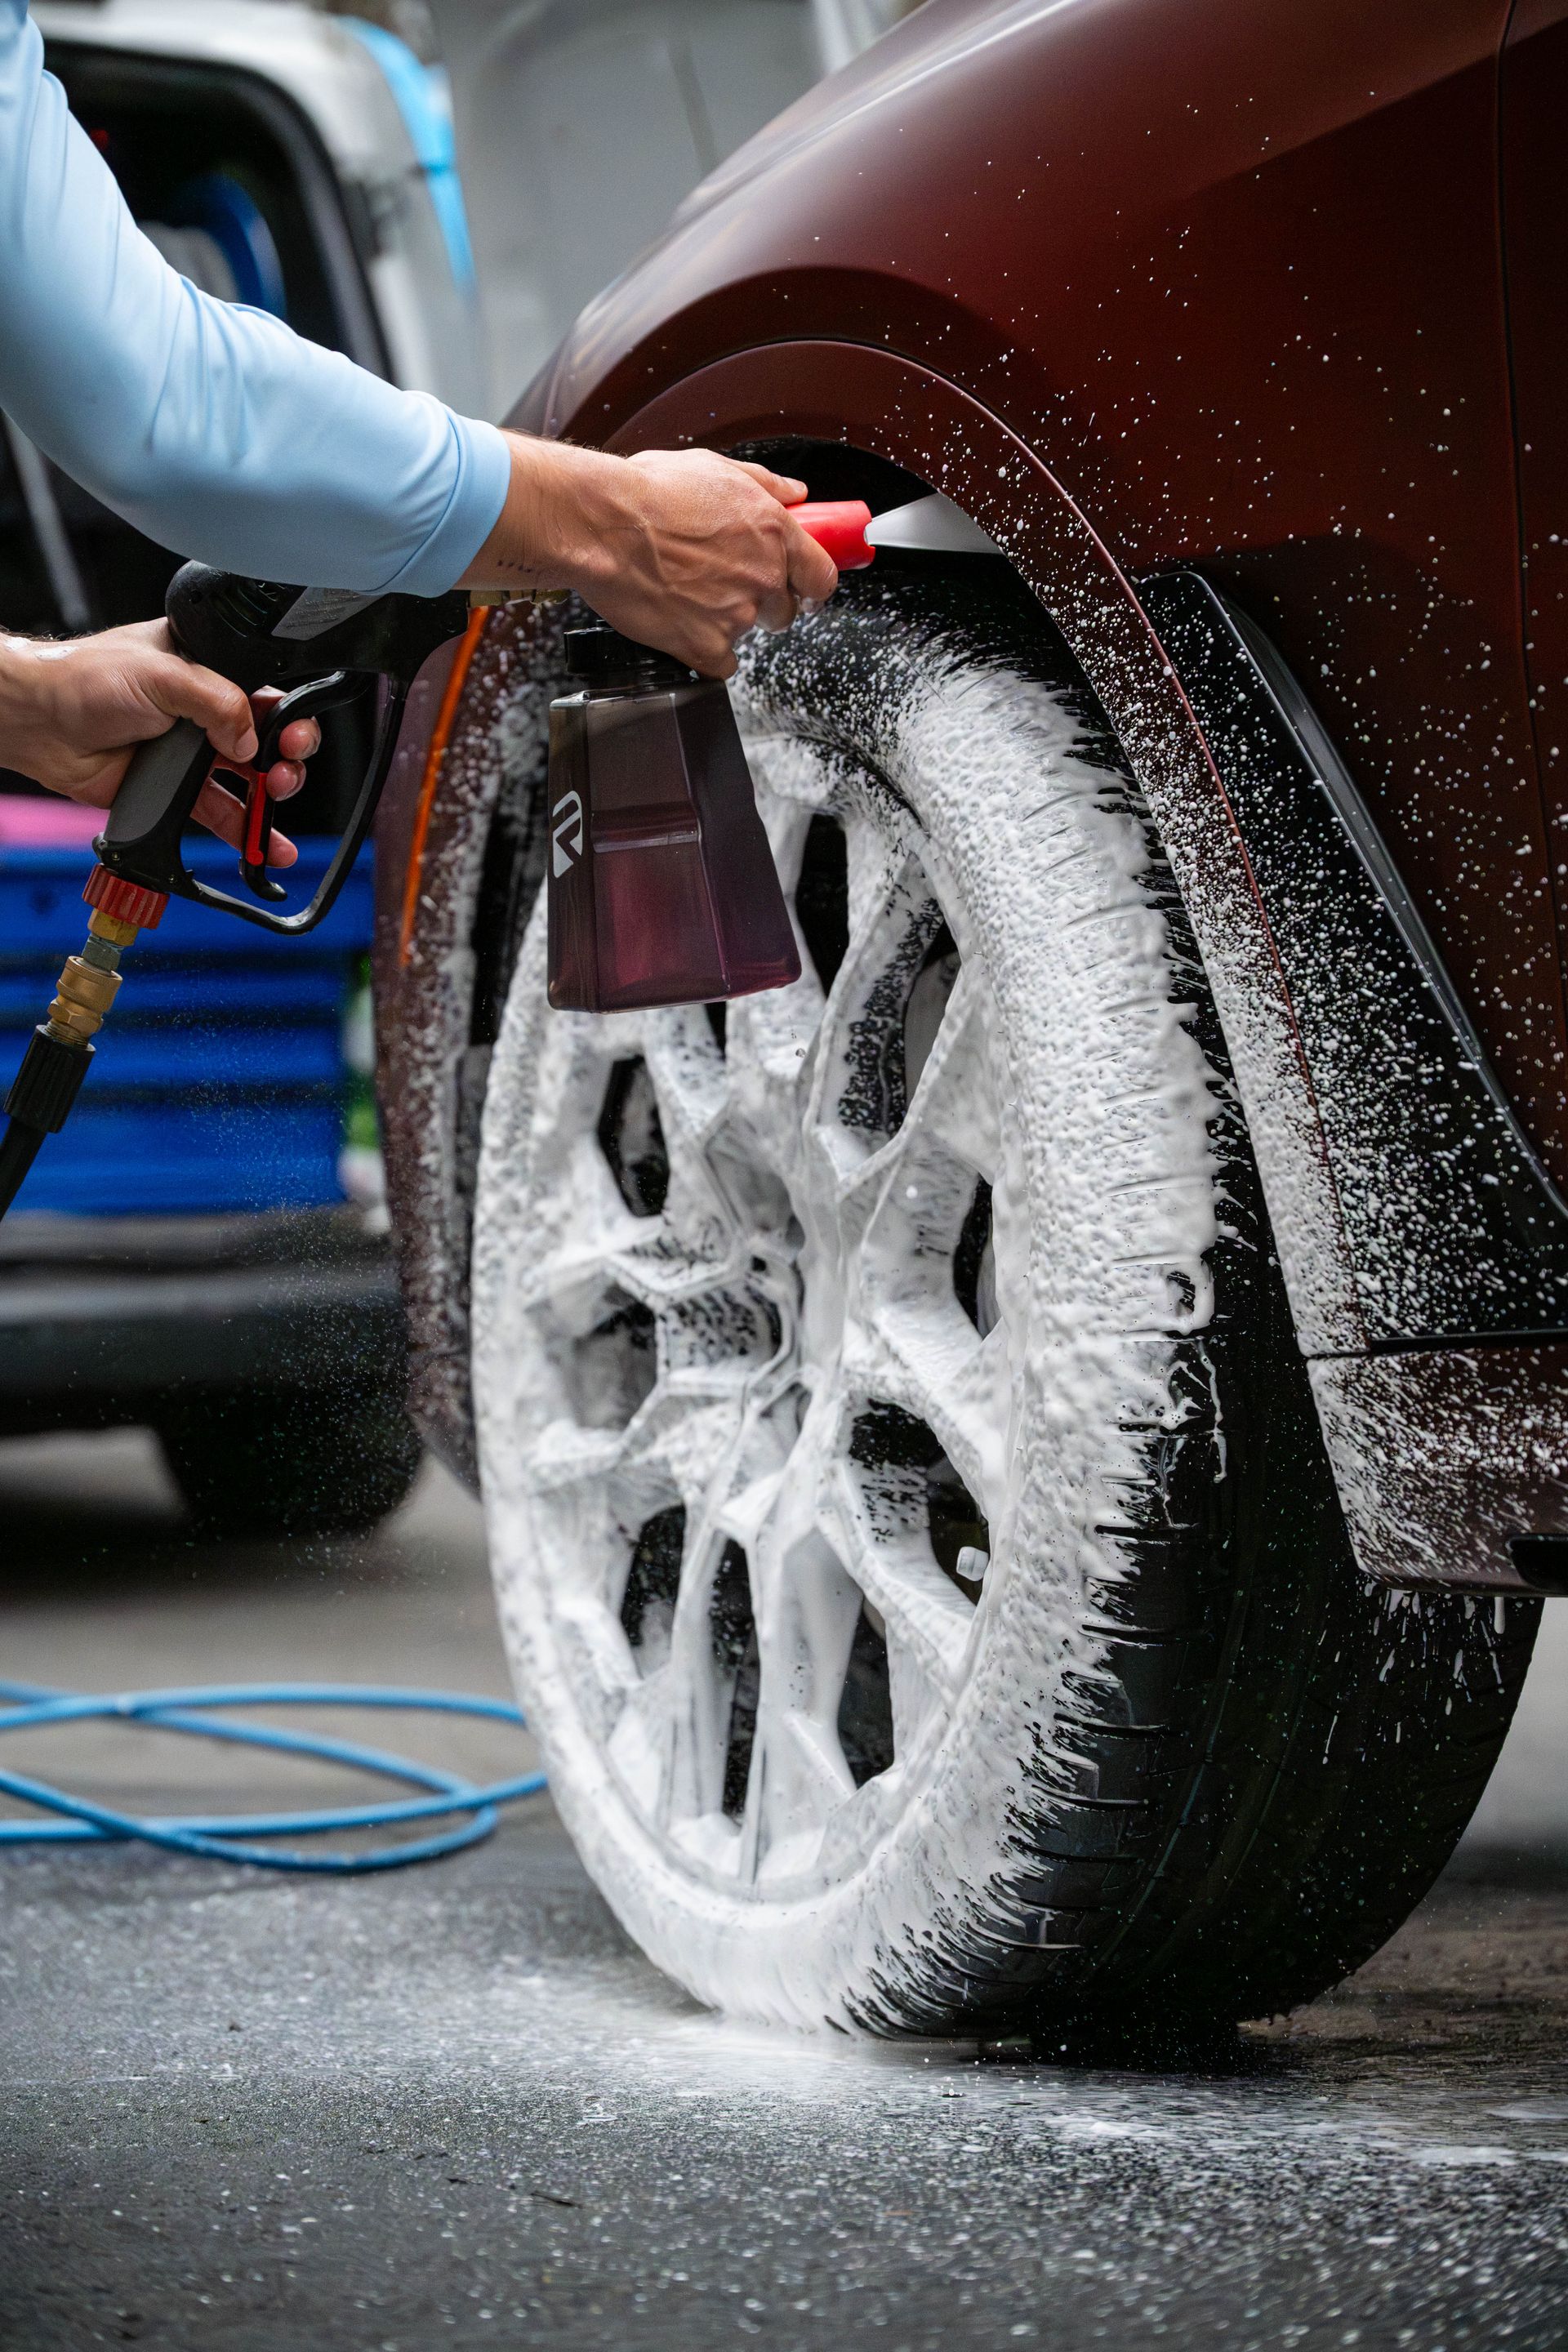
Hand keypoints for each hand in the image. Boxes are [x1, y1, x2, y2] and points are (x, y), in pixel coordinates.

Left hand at [0, 620, 319, 865]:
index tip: (291, 739)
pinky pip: (221, 814)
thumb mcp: (161, 672)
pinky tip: (264, 847)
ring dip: (271, 801)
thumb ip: (217, 702)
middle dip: (285, 761)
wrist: (40, 723)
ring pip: (249, 782)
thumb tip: (251, 739)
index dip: (287, 718)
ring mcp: (191, 753)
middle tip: (281, 775)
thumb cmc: (84, 678)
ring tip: (273, 808)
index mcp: (206, 670)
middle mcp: (204, 711)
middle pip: (266, 742)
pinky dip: (246, 832)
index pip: (265, 694)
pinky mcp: (176, 789)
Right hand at [461, 438, 839, 677]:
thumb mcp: (714, 469)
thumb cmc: (649, 493)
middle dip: (764, 602)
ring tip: (688, 594)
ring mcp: (736, 616)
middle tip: (726, 584)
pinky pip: (721, 664)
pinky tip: (682, 626)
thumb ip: (765, 485)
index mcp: (774, 533)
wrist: (604, 526)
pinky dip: (705, 652)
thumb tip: (796, 494)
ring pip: (747, 633)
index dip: (812, 586)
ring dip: (725, 620)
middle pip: (785, 611)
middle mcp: (763, 577)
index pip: (822, 577)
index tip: (803, 588)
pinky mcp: (704, 646)